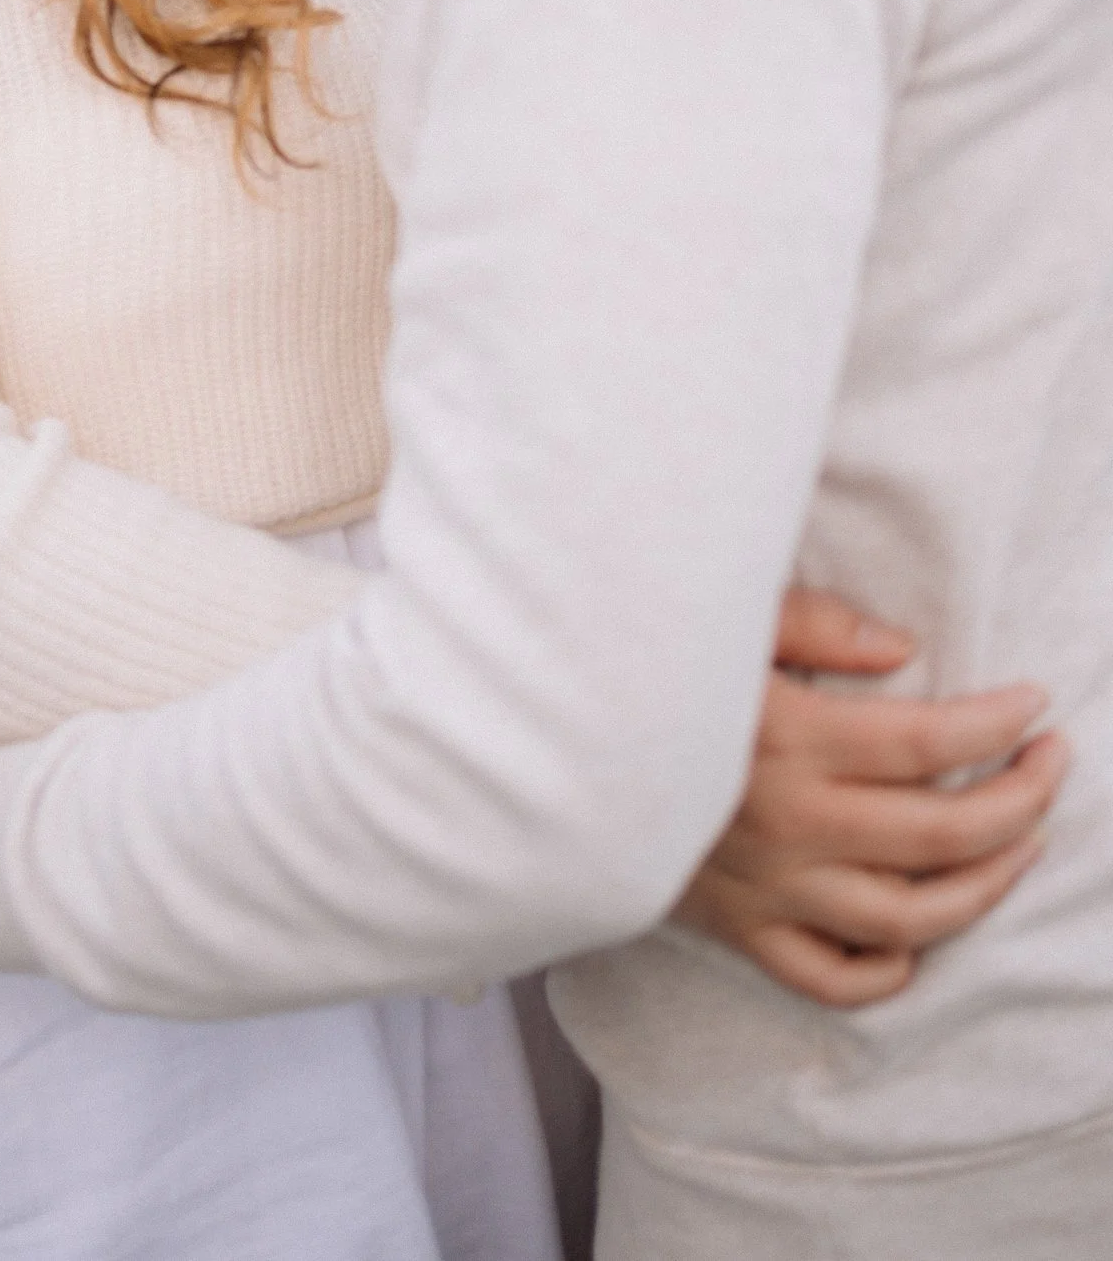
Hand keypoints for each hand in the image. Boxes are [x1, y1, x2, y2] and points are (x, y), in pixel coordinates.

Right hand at [675, 590, 1068, 1006]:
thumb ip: (814, 624)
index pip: (932, 743)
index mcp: (790, 739)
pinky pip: (834, 974)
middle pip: (944, 834)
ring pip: (912, 916)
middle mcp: (792, 824)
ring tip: (1021, 842)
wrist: (543, 757)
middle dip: (1023, 799)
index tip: (1034, 702)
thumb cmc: (639, 669)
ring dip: (987, 883)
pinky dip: (891, 968)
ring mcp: (771, 888)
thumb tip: (905, 653)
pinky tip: (920, 934)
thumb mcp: (720, 620)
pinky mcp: (742, 929)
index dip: (1000, 724)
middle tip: (1053, 763)